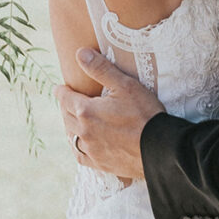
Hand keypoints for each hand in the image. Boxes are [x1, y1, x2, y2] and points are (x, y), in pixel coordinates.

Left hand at [56, 50, 162, 180]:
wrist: (160, 149)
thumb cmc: (145, 115)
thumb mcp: (125, 85)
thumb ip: (101, 69)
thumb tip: (80, 54)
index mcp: (86, 111)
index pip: (65, 99)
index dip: (61, 92)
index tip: (58, 88)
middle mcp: (84, 132)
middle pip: (66, 117)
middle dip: (65, 108)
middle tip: (66, 102)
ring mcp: (91, 150)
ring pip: (71, 137)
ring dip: (70, 127)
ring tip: (72, 121)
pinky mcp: (100, 164)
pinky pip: (80, 156)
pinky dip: (78, 147)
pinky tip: (81, 145)